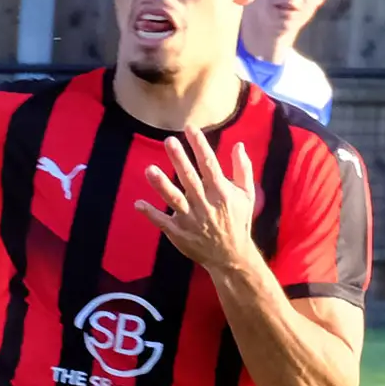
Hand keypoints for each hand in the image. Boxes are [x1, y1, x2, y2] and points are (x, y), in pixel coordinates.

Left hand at [135, 126, 256, 272]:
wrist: (231, 257)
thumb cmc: (238, 220)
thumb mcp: (247, 195)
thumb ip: (242, 169)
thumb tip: (238, 144)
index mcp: (222, 192)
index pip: (210, 165)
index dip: (200, 146)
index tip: (190, 128)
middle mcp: (206, 204)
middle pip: (190, 178)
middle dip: (179, 159)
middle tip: (168, 141)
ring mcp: (191, 219)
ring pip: (174, 199)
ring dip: (161, 185)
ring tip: (149, 170)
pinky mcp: (179, 233)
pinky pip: (162, 222)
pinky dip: (151, 213)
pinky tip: (138, 204)